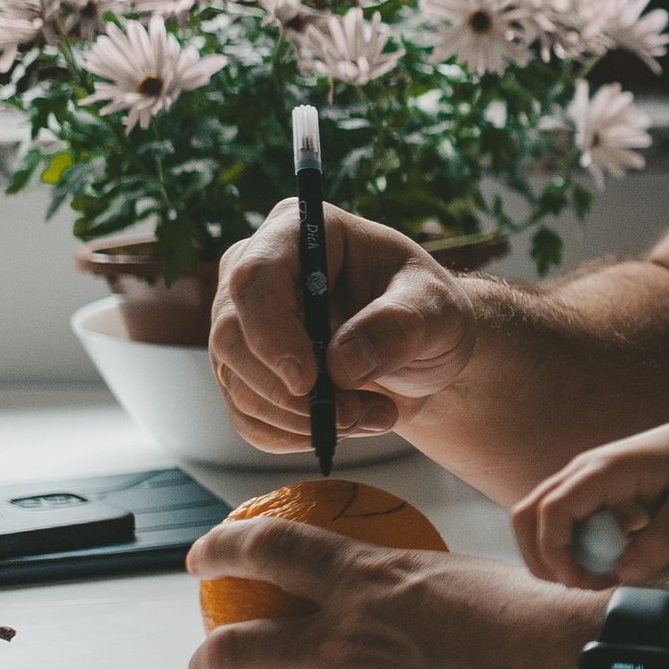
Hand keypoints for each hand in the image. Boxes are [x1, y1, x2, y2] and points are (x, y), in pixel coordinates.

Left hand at [187, 526, 594, 668]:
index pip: (265, 551)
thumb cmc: (534, 626)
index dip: (219, 551)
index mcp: (368, 581)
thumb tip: (353, 595)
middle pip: (228, 652)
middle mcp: (346, 644)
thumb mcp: (450, 574)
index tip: (203, 560)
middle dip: (209, 665)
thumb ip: (387, 586)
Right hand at [207, 203, 480, 452]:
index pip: (255, 276)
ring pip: (239, 386)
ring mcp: (242, 324)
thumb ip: (399, 327)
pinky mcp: (244, 372)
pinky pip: (248, 419)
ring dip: (305, 421)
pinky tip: (343, 427)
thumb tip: (342, 364)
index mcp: (298, 232)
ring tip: (372, 416)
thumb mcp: (437, 310)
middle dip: (294, 393)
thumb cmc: (427, 311)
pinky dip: (296, 436)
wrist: (423, 349)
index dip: (272, 332)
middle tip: (357, 412)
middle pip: (231, 338)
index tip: (308, 381)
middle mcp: (253, 272)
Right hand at [515, 414, 668, 588]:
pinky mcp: (595, 492)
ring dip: (558, 555)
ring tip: (600, 576)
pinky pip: (566, 523)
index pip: (551, 511)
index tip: (583, 582)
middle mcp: (585, 471)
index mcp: (605, 469)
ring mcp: (586, 480)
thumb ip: (662, 542)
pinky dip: (575, 548)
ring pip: (541, 520)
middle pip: (528, 515)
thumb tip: (624, 576)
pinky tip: (612, 562)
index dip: (555, 554)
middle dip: (543, 559)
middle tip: (586, 585)